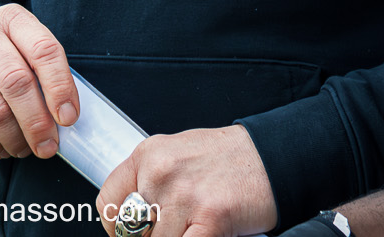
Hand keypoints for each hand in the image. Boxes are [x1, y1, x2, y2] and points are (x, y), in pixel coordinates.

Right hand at [0, 4, 79, 160]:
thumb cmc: (1, 58)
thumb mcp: (24, 50)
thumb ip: (45, 75)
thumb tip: (66, 118)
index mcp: (12, 18)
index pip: (44, 50)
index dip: (60, 87)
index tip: (68, 118)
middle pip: (16, 82)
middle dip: (37, 122)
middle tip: (48, 146)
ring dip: (15, 138)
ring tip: (26, 149)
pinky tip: (3, 149)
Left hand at [97, 126, 276, 236]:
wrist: (275, 156)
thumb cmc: (232, 157)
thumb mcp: (179, 154)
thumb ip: (151, 180)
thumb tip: (131, 213)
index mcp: (150, 154)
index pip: (108, 200)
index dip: (115, 224)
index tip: (126, 232)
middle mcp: (161, 173)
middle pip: (133, 229)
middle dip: (152, 234)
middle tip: (175, 226)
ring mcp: (183, 197)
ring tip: (196, 224)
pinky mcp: (209, 219)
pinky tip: (207, 232)